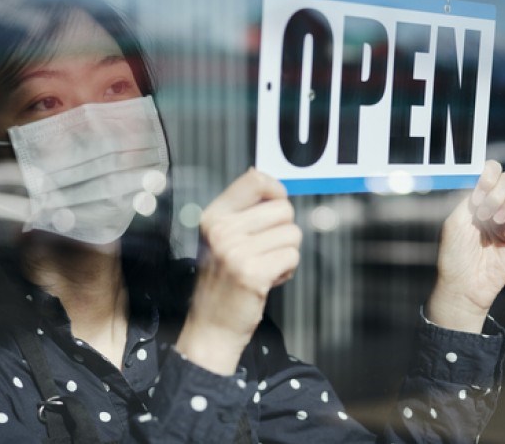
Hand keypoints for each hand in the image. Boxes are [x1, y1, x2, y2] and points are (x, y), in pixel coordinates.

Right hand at [175, 168, 301, 374]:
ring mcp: (236, 251)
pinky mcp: (253, 273)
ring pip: (292, 234)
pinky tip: (268, 280)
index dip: (276, 190)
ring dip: (286, 253)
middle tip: (265, 251)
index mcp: (213, 216)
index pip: (255, 180)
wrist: (211, 326)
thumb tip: (266, 178)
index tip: (275, 206)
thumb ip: (242, 210)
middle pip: (283, 209)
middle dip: (284, 231)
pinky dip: (287, 270)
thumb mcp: (221, 237)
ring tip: (264, 266)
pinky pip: (292, 257)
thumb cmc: (223, 280)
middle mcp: (222, 230)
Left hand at [427, 160, 504, 332]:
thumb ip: (468, 197)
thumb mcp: (454, 221)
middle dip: (498, 191)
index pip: (493, 170)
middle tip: (483, 214)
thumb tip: (484, 179)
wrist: (465, 284)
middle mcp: (495, 204)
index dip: (490, 174)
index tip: (480, 191)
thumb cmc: (454, 254)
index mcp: (477, 199)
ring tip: (496, 221)